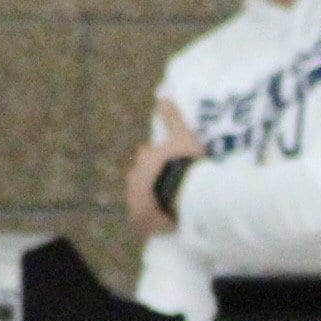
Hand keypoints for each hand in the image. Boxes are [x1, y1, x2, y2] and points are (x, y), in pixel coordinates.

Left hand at [124, 96, 204, 233]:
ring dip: (148, 200)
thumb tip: (162, 95)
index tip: (164, 163)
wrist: (184, 191)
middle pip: (138, 178)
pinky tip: (158, 225)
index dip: (154, 159)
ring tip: (163, 206)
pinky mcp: (140, 220)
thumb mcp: (183, 136)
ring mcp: (137, 200)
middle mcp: (136, 179)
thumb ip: (172, 117)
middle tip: (164, 185)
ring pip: (138, 199)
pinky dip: (148, 222)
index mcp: (145, 159)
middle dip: (148, 179)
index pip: (145, 156)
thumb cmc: (184, 162)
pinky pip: (141, 222)